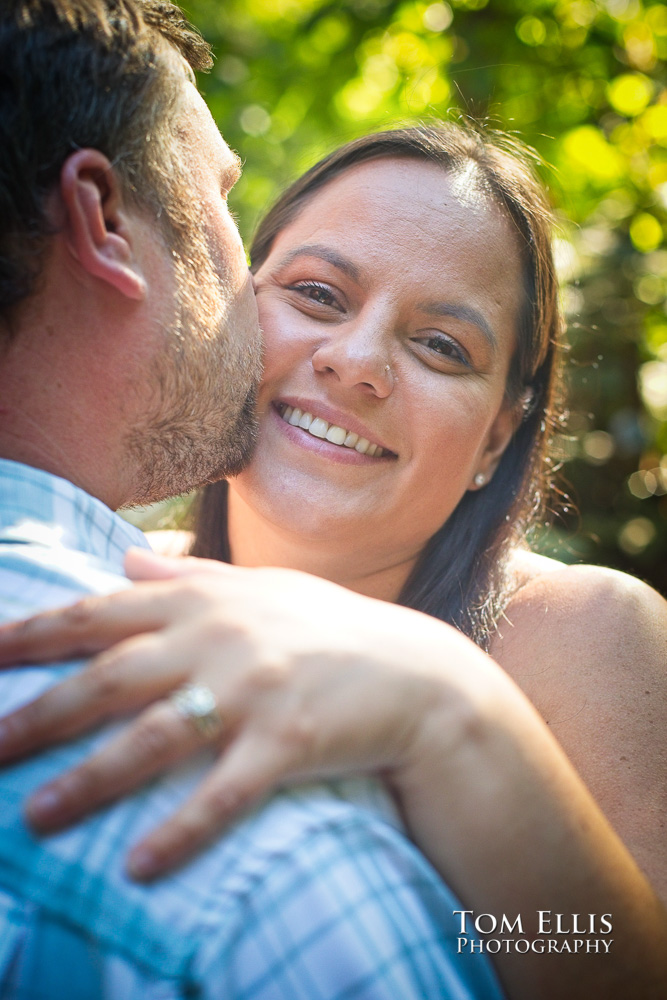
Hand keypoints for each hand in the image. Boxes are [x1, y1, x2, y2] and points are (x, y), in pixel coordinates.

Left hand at [0, 548, 473, 878]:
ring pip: (153, 737)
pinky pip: (224, 793)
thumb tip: (127, 556)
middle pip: (109, 677)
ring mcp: (253, 690)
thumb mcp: (261, 587)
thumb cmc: (330, 628)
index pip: (101, 612)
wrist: (417, 671)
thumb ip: (190, 573)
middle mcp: (219, 638)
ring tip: (35, 816)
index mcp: (204, 599)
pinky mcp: (288, 741)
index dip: (34, 632)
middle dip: (39, 714)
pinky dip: (181, 830)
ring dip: (89, 780)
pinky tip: (139, 866)